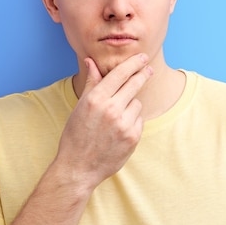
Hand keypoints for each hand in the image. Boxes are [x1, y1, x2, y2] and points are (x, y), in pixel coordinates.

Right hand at [54, 53, 152, 189]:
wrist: (78, 167)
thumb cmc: (76, 135)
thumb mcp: (80, 107)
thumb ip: (91, 83)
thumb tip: (91, 61)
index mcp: (95, 99)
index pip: (120, 74)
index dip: (133, 63)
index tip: (142, 57)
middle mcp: (111, 109)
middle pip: (135, 84)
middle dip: (143, 74)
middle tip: (149, 69)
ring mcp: (123, 124)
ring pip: (137, 103)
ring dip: (130, 106)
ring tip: (115, 118)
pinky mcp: (133, 137)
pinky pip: (139, 120)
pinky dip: (132, 122)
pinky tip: (119, 130)